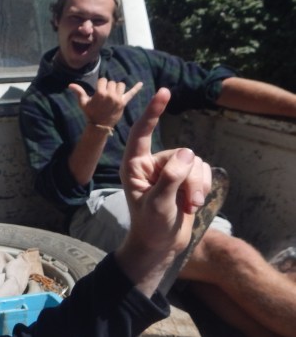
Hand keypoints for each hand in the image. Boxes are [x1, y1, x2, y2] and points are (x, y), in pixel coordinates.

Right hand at [69, 77, 143, 128]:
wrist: (100, 125)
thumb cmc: (90, 113)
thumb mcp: (83, 103)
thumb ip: (79, 92)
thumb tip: (70, 84)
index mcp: (101, 94)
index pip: (102, 80)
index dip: (99, 85)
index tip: (98, 91)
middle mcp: (111, 95)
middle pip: (112, 82)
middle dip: (107, 86)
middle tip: (104, 95)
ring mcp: (118, 99)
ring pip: (120, 85)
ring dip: (116, 87)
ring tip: (112, 94)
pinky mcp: (123, 103)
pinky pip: (131, 94)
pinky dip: (136, 88)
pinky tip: (141, 83)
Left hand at [115, 88, 211, 295]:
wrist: (161, 244)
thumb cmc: (151, 225)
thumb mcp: (157, 204)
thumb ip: (171, 178)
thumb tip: (188, 154)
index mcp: (133, 166)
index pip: (141, 133)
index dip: (152, 112)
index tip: (164, 92)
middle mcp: (150, 164)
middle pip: (180, 154)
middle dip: (189, 178)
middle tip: (186, 203)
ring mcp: (169, 170)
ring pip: (195, 162)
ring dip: (197, 185)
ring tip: (190, 206)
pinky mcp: (184, 177)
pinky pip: (203, 169)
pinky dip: (203, 186)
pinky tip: (195, 203)